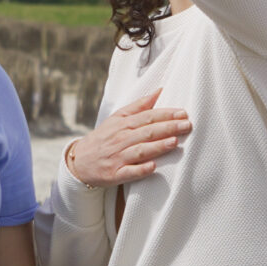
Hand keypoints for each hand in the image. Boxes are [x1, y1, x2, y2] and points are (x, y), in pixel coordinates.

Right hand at [64, 89, 190, 186]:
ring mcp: (117, 158)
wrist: (79, 161)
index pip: (147, 117)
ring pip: (140, 151)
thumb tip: (159, 90)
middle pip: (147, 132)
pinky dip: (140, 170)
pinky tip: (153, 167)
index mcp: (123, 125)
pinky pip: (129, 172)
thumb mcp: (117, 118)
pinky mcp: (114, 175)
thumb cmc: (104, 137)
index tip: (183, 113)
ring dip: (157, 147)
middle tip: (186, 125)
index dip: (165, 115)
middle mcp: (120, 140)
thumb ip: (139, 105)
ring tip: (174, 142)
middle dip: (167, 128)